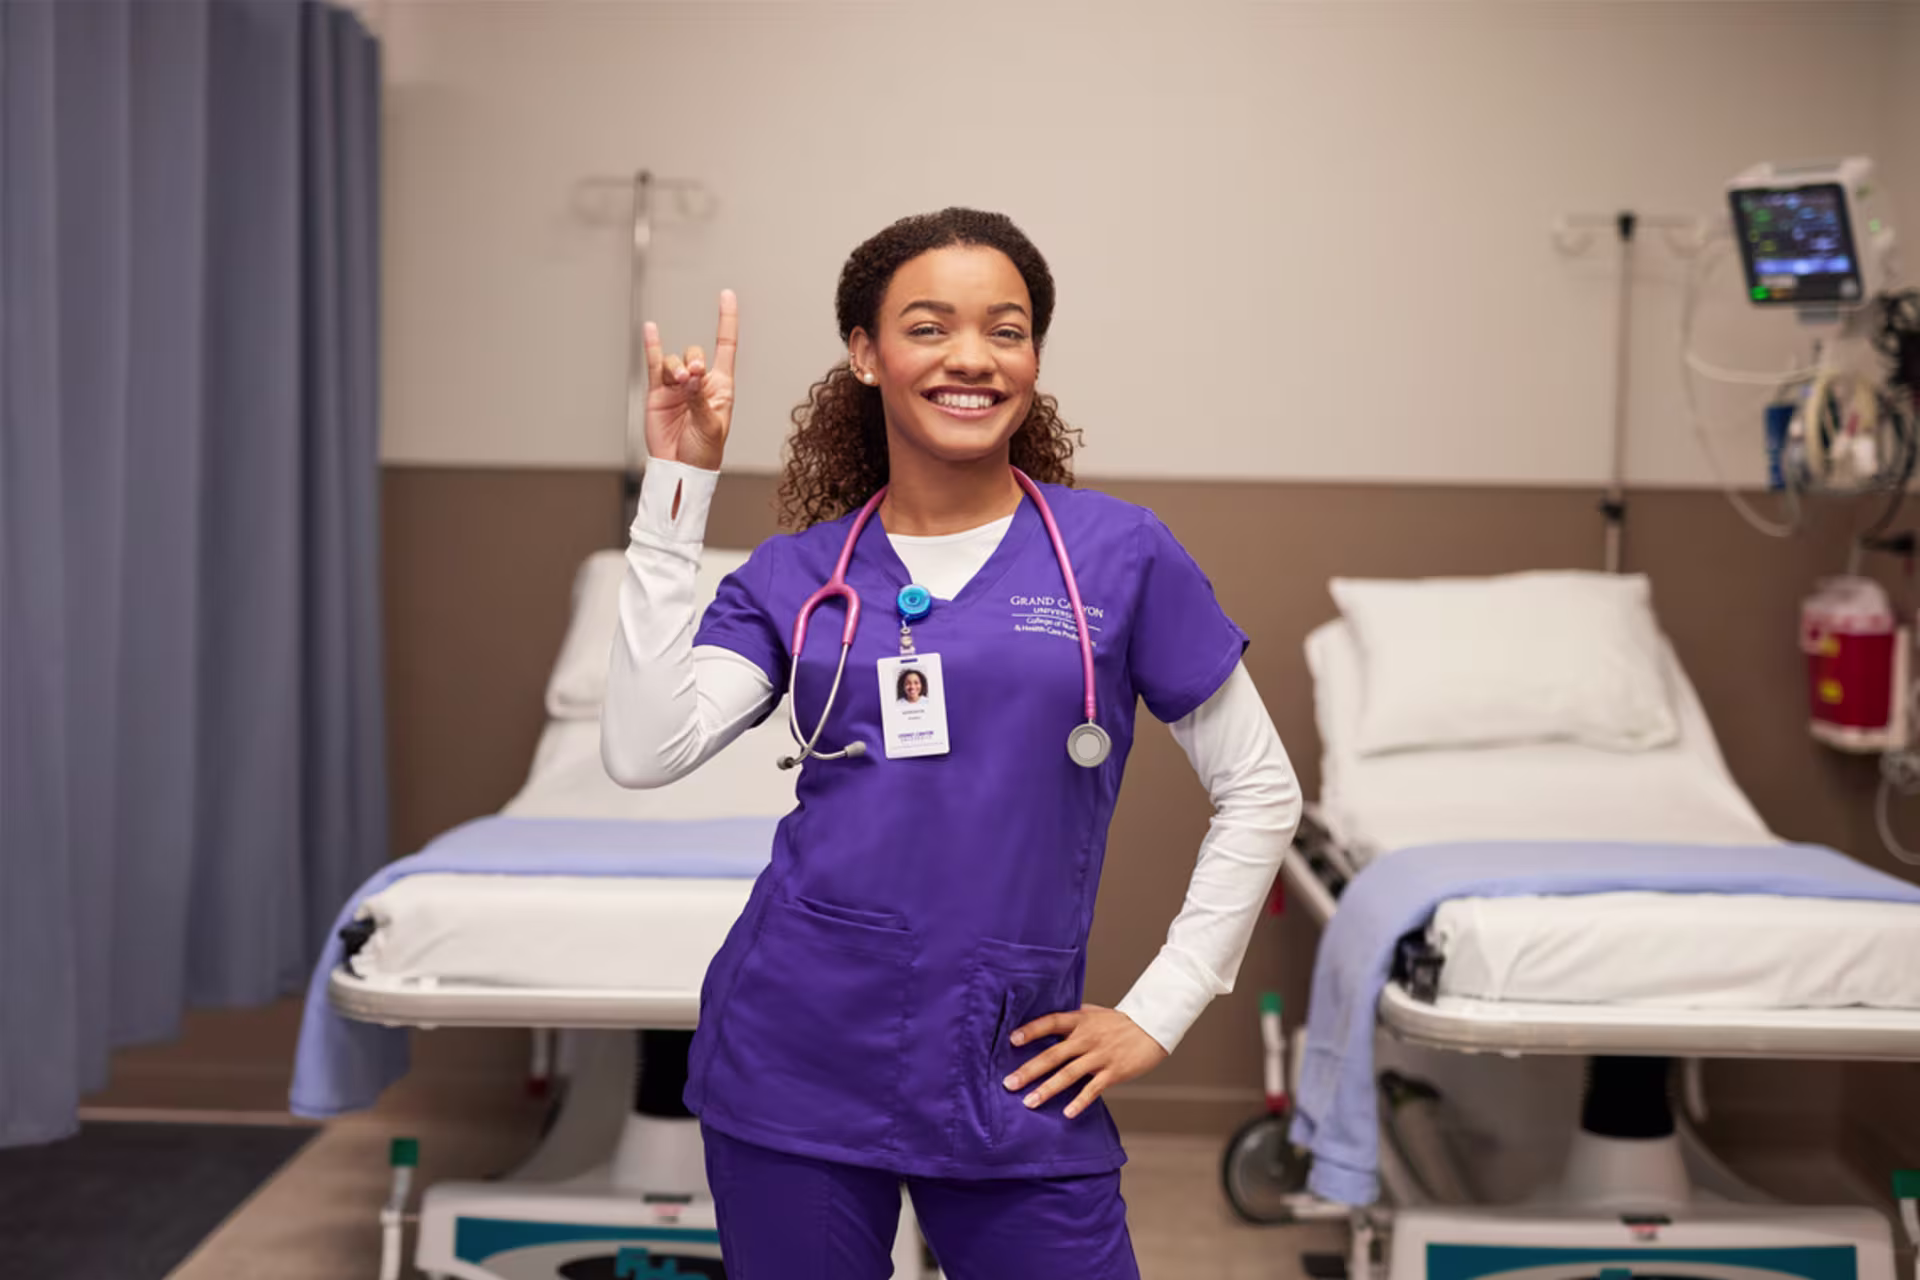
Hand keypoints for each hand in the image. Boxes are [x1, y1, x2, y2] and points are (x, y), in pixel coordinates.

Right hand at [644, 289, 737, 470]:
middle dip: (693, 361)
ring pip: (674, 361)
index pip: (725, 346)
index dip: (726, 320)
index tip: (726, 295)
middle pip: (695, 353)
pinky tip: (650, 330)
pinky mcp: (658, 392)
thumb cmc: (704, 451)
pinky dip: (652, 347)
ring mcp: (677, 386)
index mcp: (721, 387)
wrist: (681, 468)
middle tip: (692, 377)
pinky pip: (654, 364)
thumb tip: (689, 376)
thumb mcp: (710, 426)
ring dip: (675, 367)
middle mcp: (699, 381)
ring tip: (679, 383)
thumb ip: (699, 399)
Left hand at [1002, 1004, 1168, 1119]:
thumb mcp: (1094, 1012)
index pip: (1051, 1022)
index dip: (1031, 1030)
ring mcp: (1100, 1056)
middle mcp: (1087, 1037)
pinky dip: (1080, 1101)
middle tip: (1009, 1083)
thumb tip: (1046, 1023)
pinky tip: (1067, 1113)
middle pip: (1053, 1054)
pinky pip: (1093, 1088)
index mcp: (1080, 1020)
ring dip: (1047, 1089)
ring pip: (1069, 1074)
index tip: (1012, 1040)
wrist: (1153, 1027)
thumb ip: (1072, 1018)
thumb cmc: (1120, 1021)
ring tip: (1029, 1102)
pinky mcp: (1113, 1072)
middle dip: (1029, 1070)